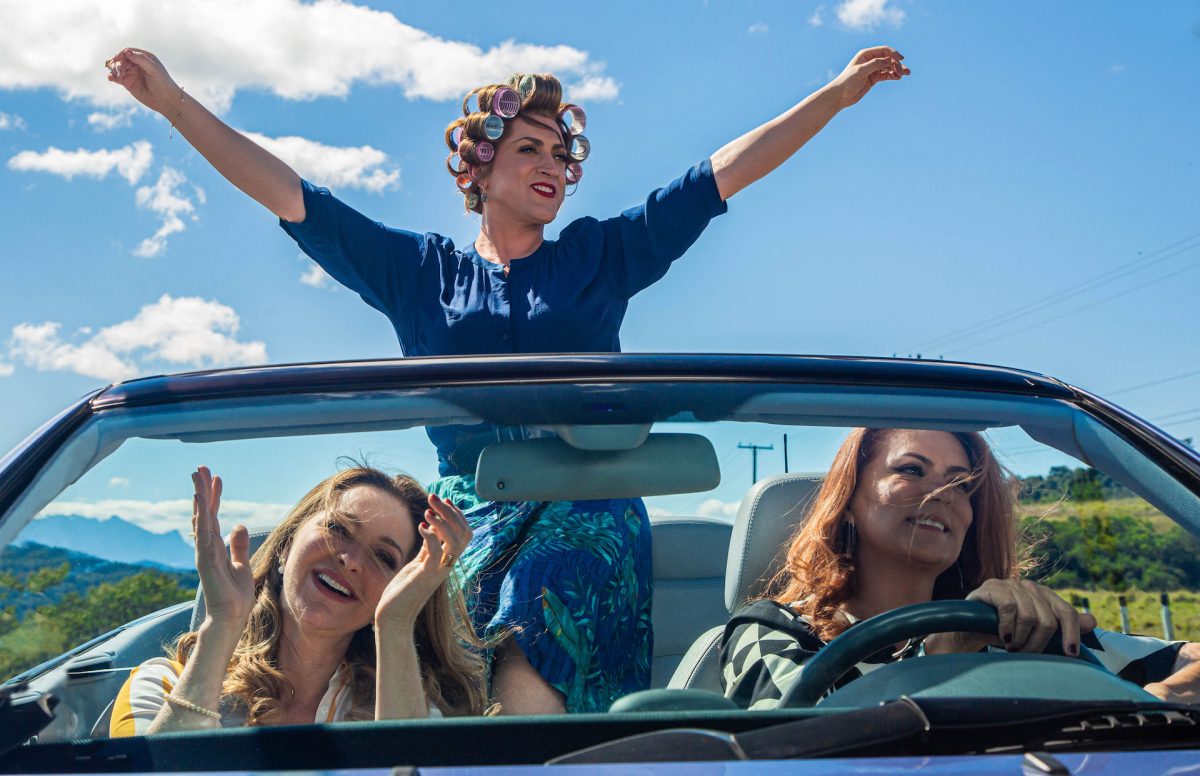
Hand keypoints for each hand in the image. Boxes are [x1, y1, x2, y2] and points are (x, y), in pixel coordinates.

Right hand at [106, 47, 181, 115]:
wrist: (166, 100)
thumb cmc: (163, 83)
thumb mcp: (154, 70)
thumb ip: (141, 60)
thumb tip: (127, 51)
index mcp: (144, 57)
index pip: (128, 51)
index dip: (121, 54)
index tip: (117, 59)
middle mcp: (136, 64)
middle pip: (121, 59)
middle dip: (118, 64)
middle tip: (121, 72)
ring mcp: (131, 73)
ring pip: (117, 68)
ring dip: (114, 70)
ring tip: (118, 77)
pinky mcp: (128, 82)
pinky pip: (117, 77)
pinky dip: (112, 77)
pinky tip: (110, 79)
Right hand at [191, 466, 254, 629]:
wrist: (232, 616)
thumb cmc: (235, 594)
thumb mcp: (242, 563)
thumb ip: (238, 545)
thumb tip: (239, 525)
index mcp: (216, 545)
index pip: (213, 515)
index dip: (214, 496)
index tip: (216, 476)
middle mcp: (207, 546)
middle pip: (204, 512)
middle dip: (203, 489)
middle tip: (201, 467)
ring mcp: (204, 552)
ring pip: (201, 518)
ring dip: (200, 496)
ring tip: (198, 476)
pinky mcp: (206, 560)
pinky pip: (203, 533)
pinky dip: (201, 516)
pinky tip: (200, 500)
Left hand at [374, 494, 472, 629]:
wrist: (394, 616)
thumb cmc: (403, 590)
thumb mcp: (419, 563)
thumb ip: (428, 547)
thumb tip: (430, 527)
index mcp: (446, 560)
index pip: (464, 532)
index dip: (457, 514)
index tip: (444, 500)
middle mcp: (447, 564)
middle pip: (463, 532)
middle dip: (450, 511)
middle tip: (434, 497)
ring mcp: (438, 570)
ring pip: (455, 540)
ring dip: (443, 521)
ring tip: (428, 510)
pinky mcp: (426, 575)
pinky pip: (436, 552)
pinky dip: (431, 536)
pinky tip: (420, 527)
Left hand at [828, 46, 909, 109]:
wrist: (840, 95)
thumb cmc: (847, 81)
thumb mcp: (861, 71)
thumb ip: (875, 64)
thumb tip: (889, 60)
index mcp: (866, 54)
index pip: (884, 50)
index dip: (894, 54)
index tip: (901, 60)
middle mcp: (870, 60)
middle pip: (888, 59)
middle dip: (897, 63)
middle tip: (904, 71)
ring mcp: (872, 69)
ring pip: (889, 67)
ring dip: (898, 69)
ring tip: (906, 74)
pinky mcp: (873, 78)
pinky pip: (886, 75)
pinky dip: (893, 75)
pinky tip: (898, 78)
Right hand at [924, 579, 1096, 655]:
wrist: (968, 631)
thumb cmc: (1003, 633)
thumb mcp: (1034, 633)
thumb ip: (1061, 627)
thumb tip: (1092, 622)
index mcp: (1044, 596)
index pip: (1066, 612)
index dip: (1071, 634)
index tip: (1069, 654)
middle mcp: (1029, 587)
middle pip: (1048, 620)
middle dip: (1038, 644)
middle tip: (1025, 654)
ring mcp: (1010, 585)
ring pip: (1030, 616)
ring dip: (1020, 639)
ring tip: (1011, 647)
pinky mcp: (992, 587)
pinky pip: (1009, 608)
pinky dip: (1007, 627)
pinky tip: (1002, 637)